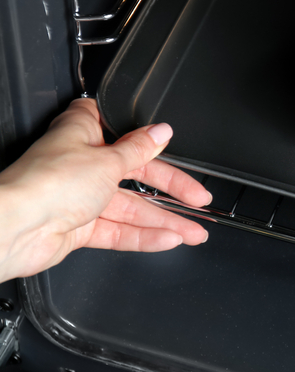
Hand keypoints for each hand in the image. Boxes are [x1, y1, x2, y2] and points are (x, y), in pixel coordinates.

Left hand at [0, 98, 211, 281]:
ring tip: (195, 231)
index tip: (179, 153)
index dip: (152, 142)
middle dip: (172, 191)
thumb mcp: (108, 159)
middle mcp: (82, 163)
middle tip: (200, 201)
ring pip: (132, 208)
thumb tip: (161, 132)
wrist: (15, 228)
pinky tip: (168, 239)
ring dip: (165, 220)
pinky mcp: (80, 227)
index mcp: (83, 133)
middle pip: (137, 175)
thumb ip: (140, 149)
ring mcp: (81, 197)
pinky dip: (145, 236)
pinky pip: (120, 231)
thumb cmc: (47, 182)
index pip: (126, 133)